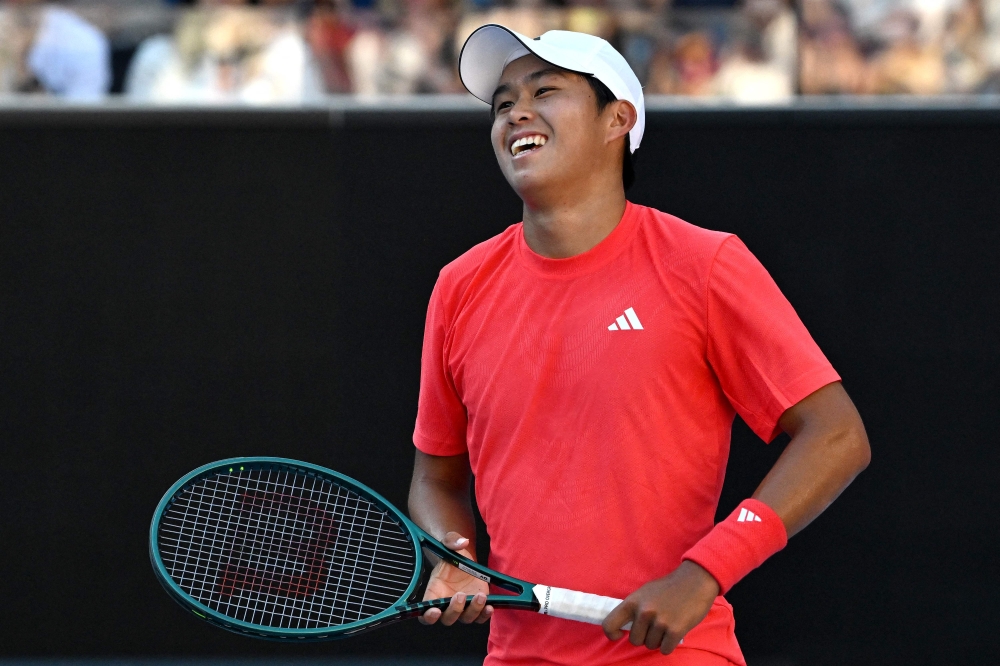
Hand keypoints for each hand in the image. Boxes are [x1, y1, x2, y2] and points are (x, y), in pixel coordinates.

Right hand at [418, 531, 492, 625]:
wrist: (465, 561)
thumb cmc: (452, 556)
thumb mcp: (449, 544)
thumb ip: (451, 540)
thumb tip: (462, 541)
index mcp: (434, 594)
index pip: (425, 614)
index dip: (429, 616)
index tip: (435, 610)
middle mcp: (447, 606)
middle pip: (447, 618)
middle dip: (454, 610)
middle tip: (460, 595)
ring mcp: (463, 609)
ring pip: (465, 618)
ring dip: (473, 610)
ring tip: (480, 596)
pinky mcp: (477, 608)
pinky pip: (480, 618)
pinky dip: (485, 615)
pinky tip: (490, 607)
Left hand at [602, 561, 719, 653]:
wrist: (695, 581)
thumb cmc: (669, 587)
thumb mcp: (645, 592)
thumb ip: (634, 608)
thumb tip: (623, 626)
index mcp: (632, 601)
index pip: (609, 624)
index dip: (612, 633)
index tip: (620, 634)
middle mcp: (644, 612)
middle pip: (635, 641)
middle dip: (644, 637)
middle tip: (654, 626)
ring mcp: (660, 622)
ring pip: (651, 645)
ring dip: (658, 640)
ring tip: (666, 625)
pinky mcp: (675, 631)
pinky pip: (665, 650)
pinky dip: (669, 645)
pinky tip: (674, 633)